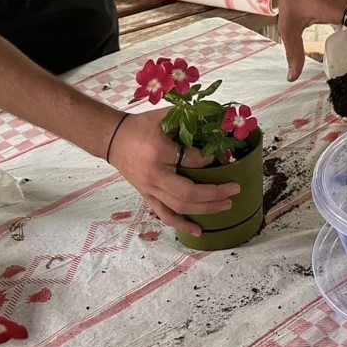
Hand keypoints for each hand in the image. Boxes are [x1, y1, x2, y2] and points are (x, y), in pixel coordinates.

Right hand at [107, 110, 241, 235]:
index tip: (221, 156)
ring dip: (206, 209)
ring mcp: (150, 189)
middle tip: (235, 188)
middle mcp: (154, 175)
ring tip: (226, 205)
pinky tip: (198, 231)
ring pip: (180, 206)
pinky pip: (165, 215)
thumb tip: (214, 120)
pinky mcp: (147, 197)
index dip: (209, 159)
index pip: (192, 160)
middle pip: (188, 192)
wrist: (112, 140)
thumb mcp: (162, 116)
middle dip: (215, 193)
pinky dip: (182, 225)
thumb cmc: (138, 126)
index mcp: (159, 152)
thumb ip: (187, 117)